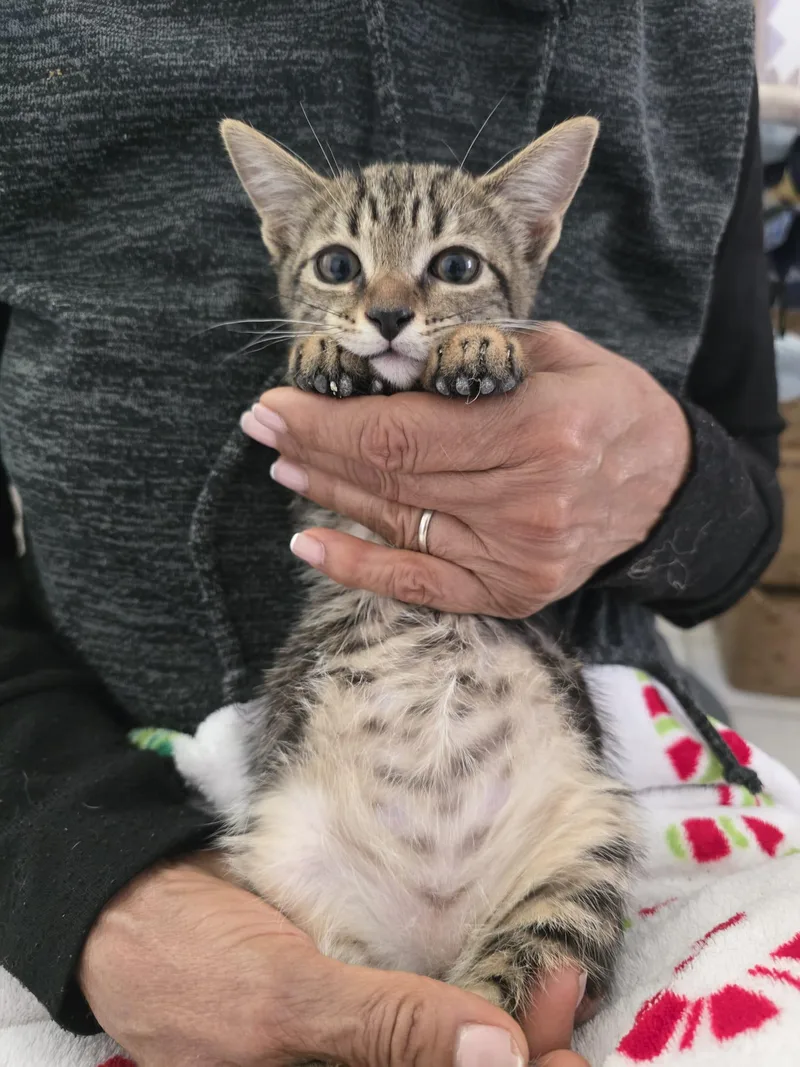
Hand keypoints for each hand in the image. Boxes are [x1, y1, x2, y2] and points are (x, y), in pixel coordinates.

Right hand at [79, 853, 592, 1065]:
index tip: (569, 1057)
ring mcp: (350, 1048)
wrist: (135, 900)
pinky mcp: (353, 1004)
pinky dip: (462, 991)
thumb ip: (386, 1030)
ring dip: (502, 1020)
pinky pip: (419, 1010)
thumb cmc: (191, 963)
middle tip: (566, 997)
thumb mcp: (284, 1002)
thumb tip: (499, 1055)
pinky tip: (500, 965)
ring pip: (442, 1047)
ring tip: (554, 977)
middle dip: (518, 1053)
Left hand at [242, 323, 690, 615]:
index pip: (403, 432)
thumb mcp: (560, 354)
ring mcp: (517, 556)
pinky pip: (420, 585)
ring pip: (396, 523)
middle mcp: (526, 502)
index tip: (276, 402)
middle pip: (389, 477)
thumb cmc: (610, 407)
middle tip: (262, 426)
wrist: (668, 490)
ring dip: (328, 494)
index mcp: (540, 429)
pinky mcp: (512, 591)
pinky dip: (360, 568)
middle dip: (313, 448)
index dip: (328, 421)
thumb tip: (384, 364)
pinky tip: (311, 546)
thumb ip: (474, 357)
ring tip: (283, 465)